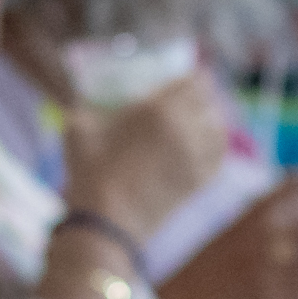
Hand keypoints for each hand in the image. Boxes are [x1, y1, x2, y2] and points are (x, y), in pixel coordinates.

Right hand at [59, 73, 226, 241]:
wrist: (106, 223)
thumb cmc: (89, 172)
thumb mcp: (79, 127)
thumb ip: (89, 106)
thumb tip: (89, 100)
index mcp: (159, 109)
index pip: (196, 81)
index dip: (194, 76)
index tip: (187, 77)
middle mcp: (185, 129)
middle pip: (210, 101)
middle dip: (203, 96)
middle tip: (191, 97)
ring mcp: (196, 157)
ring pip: (219, 127)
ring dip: (212, 119)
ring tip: (201, 119)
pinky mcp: (199, 182)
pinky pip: (219, 155)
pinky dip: (216, 145)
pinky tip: (206, 143)